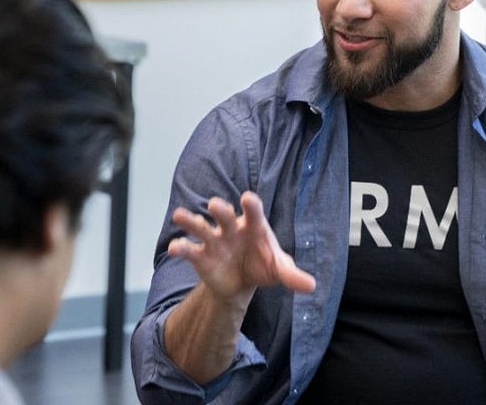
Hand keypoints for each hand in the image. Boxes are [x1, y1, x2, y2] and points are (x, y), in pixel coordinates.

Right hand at [167, 192, 315, 301]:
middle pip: (224, 215)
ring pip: (200, 227)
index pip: (253, 213)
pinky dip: (181, 248)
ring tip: (180, 216)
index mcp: (254, 226)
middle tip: (215, 205)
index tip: (248, 199)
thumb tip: (311, 286)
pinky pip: (189, 250)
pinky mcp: (201, 256)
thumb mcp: (279, 270)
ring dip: (191, 222)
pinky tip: (175, 248)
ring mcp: (214, 241)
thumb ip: (292, 276)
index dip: (251, 206)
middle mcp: (231, 229)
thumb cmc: (263, 265)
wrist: (242, 283)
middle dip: (220, 210)